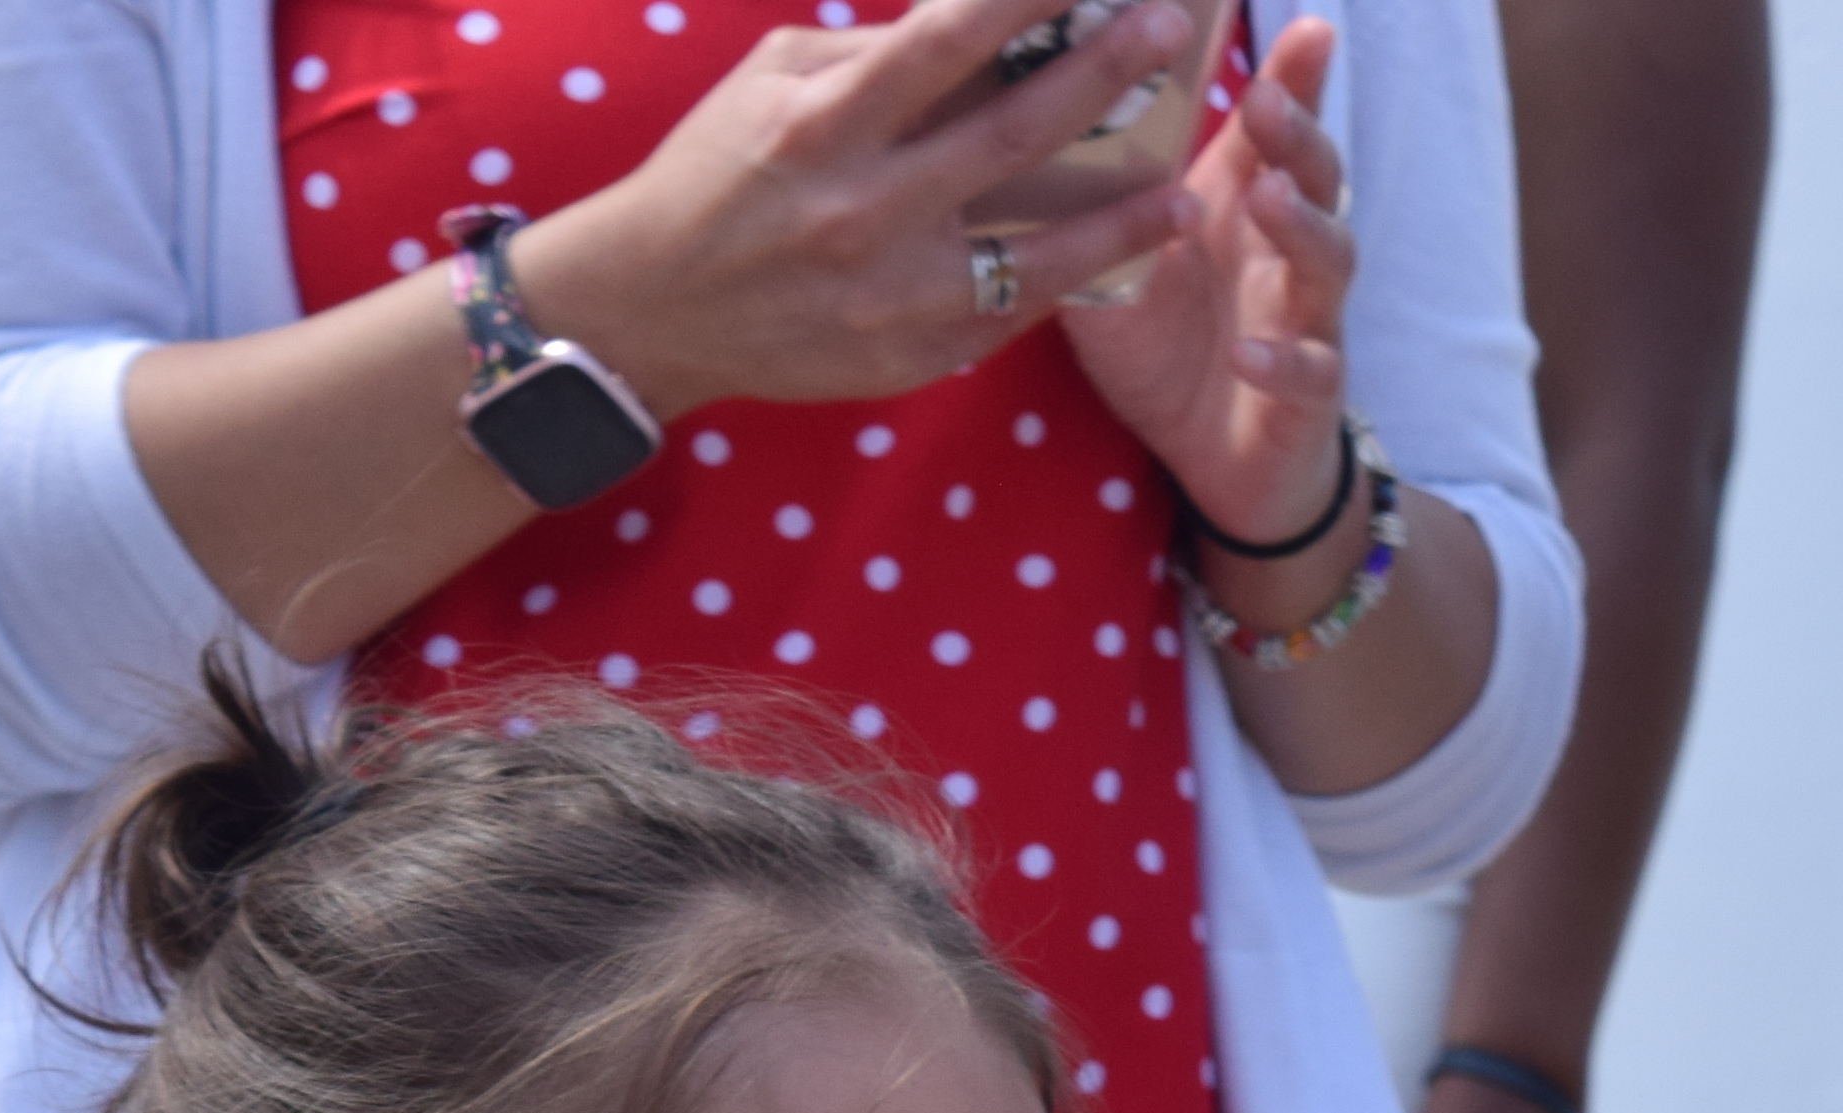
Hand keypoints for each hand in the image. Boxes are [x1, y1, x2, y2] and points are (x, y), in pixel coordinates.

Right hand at [512, 0, 1201, 420]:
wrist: (655, 304)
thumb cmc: (719, 174)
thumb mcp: (771, 90)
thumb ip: (868, 59)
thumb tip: (968, 23)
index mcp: (822, 124)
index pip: (939, 46)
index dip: (1019, 1)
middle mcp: (864, 206)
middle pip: (1008, 135)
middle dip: (1097, 77)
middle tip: (1166, 31)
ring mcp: (897, 288)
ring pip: (1038, 247)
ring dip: (1123, 213)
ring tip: (1188, 186)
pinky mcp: (918, 349)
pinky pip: (1020, 307)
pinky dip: (1084, 275)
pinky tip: (1138, 247)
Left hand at [1055, 18, 1361, 554]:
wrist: (1215, 461)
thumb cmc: (1163, 345)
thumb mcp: (1116, 261)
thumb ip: (1094, 198)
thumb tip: (1010, 117)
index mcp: (1238, 207)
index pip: (1269, 130)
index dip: (1294, 79)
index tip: (1305, 25)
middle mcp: (1282, 251)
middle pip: (1313, 177)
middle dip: (1297, 134)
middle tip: (1263, 100)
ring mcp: (1305, 319)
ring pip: (1328, 261)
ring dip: (1303, 227)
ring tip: (1267, 199)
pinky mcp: (1306, 397)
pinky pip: (1308, 372)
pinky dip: (1282, 359)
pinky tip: (1249, 351)